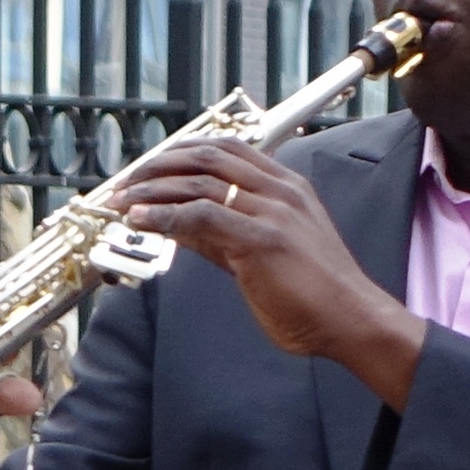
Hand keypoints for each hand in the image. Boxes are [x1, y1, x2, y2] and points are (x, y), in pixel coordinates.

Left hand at [107, 135, 425, 407]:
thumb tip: (174, 224)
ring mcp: (274, 211)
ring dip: (152, 190)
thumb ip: (218, 235)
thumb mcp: (259, 252)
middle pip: (208, 156)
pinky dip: (165, 215)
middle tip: (123, 184)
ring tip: (120, 203)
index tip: (146, 170)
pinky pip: (203, 215)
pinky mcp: (263, 238)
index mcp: (286, 187)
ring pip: (201, 182)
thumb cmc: (309, 293)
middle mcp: (281, 190)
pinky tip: (140, 220)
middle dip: (158, 166)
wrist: (349, 319)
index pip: (226, 150)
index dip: (180, 154)